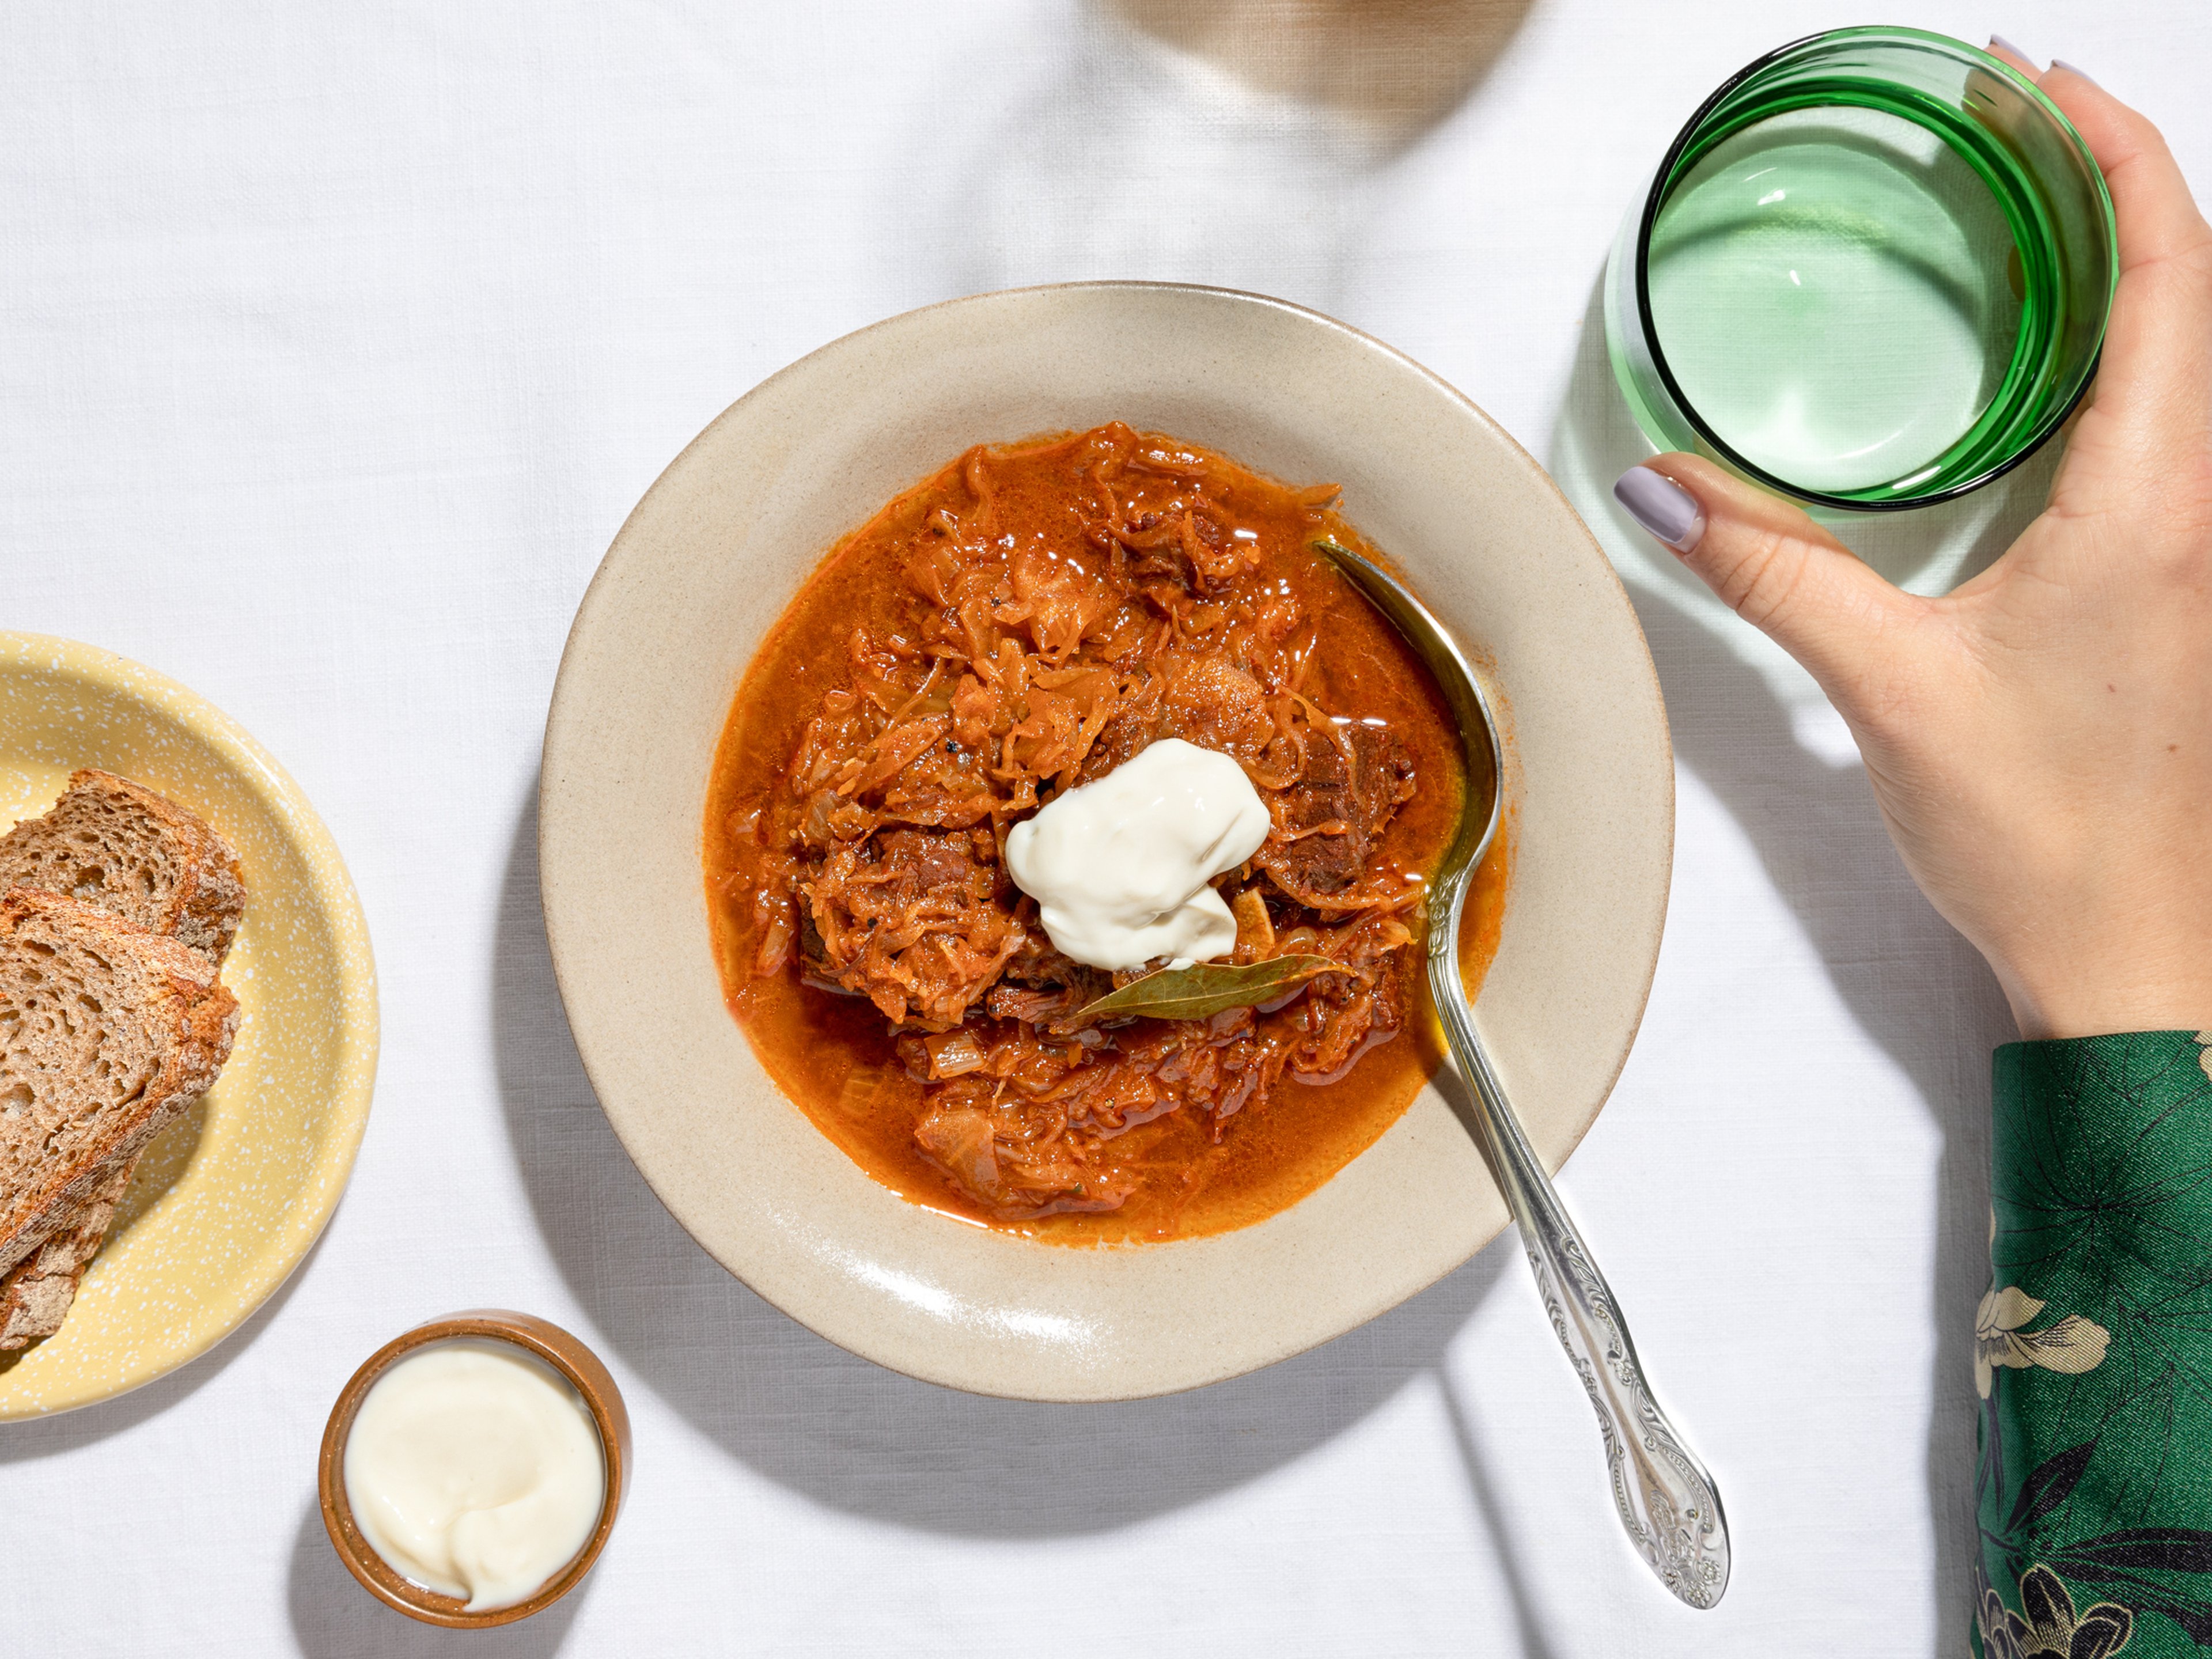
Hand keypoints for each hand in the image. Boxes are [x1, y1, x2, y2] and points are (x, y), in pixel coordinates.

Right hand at [1612, 52, 2211, 1039]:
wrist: (2132, 951)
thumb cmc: (2044, 831)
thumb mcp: (1889, 686)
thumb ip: (1774, 574)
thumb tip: (1667, 488)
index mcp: (2156, 504)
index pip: (2169, 275)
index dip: (2117, 156)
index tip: (2042, 86)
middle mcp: (2204, 505)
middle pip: (2191, 288)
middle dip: (2113, 178)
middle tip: (2015, 117)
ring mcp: (2200, 544)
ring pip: (2189, 352)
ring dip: (2120, 258)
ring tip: (2027, 202)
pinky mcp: (2175, 582)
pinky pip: (2167, 419)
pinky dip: (2115, 345)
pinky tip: (2041, 358)